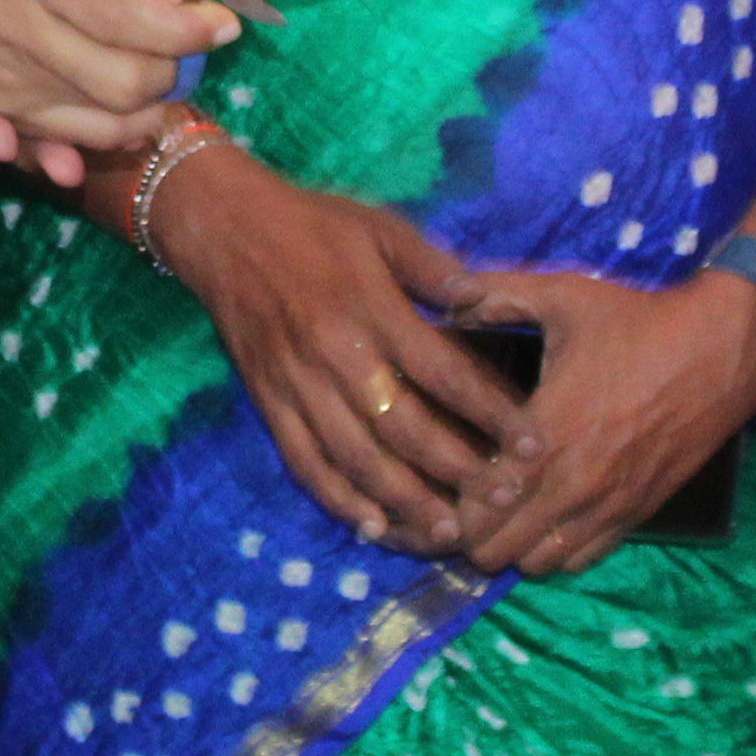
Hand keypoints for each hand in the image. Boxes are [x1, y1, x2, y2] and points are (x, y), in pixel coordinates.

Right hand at [0, 0, 239, 186]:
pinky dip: (115, 132)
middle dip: (180, 65)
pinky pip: (74, 143)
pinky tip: (131, 103)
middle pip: (134, 81)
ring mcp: (8, 84)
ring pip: (110, 123)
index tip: (221, 14)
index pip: (142, 23)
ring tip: (164, 65)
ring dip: (155, 102)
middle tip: (192, 36)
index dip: (198, 27)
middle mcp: (24, 38)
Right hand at [138, 145, 526, 552]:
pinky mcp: (267, 401)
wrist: (223, 228)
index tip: (531, 444)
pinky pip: (303, 460)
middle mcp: (335, 354)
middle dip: (458, 470)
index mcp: (370, 307)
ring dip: (404, 499)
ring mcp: (297, 383)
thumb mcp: (380, 227)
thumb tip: (484, 302)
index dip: (490, 413)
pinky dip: (337, 498)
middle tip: (503, 499)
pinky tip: (372, 525)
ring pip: (356, 456)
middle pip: (404, 427)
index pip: (442, 373)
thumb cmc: (312, 224)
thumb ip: (432, 267)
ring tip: (447, 531)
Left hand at [441, 269, 755, 579]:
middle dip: (473, 534)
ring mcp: (609, 504)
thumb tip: (446, 291)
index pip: (479, 504)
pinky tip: (544, 526)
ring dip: (513, 547)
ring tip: (498, 520)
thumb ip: (495, 292)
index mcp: (546, 433)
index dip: (448, 508)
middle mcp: (575, 482)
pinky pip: (584, 559)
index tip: (433, 492)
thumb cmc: (637, 320)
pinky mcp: (639, 512)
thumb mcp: (561, 294)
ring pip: (541, 562)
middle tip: (456, 510)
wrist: (723, 346)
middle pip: (502, 546)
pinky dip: (556, 553)